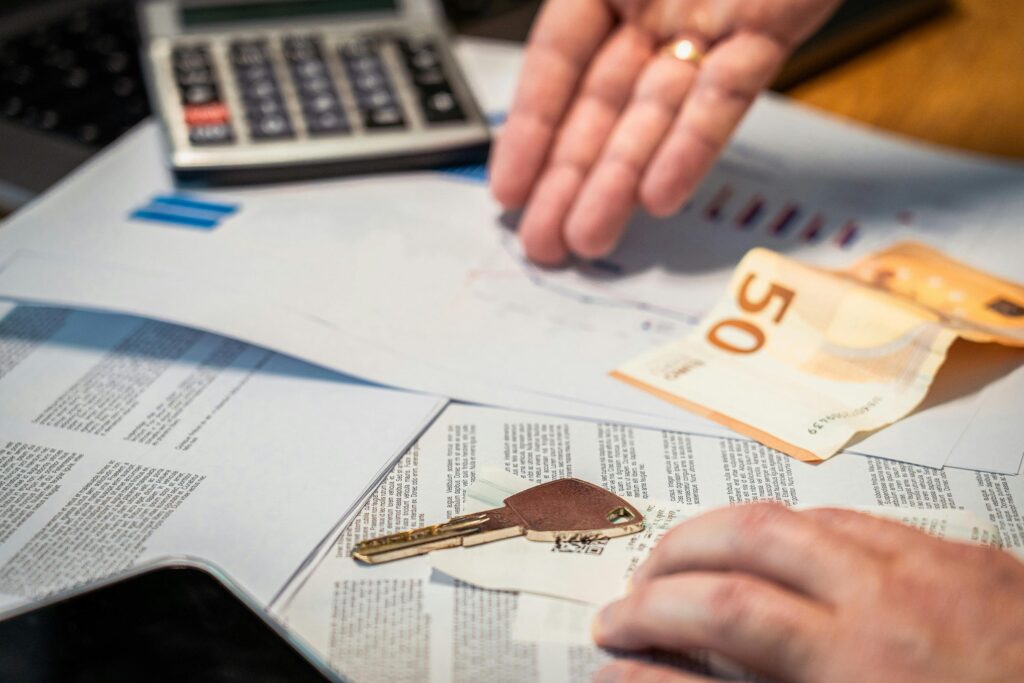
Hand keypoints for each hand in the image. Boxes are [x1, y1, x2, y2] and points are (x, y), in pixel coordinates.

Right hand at [489, 0, 841, 264]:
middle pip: (599, 109)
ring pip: (654, 117)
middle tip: (544, 241)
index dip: (527, 131)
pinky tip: (661, 193)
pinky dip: (693, 144)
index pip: (554, 65)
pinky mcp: (769, 33)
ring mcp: (706, 26)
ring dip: (619, 180)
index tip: (507, 190)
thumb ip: (576, 5)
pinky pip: (725, 97)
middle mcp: (650, 7)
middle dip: (567, 178)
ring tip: (589, 238)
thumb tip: (540, 62)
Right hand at [591, 503, 1023, 682]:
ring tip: (689, 563)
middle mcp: (887, 605)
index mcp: (859, 668)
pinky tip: (781, 553)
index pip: (721, 617)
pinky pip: (858, 521)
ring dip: (725, 537)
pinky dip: (798, 533)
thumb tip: (667, 680)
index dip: (649, 625)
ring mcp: (928, 572)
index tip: (613, 642)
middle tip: (636, 595)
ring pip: (794, 520)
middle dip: (671, 564)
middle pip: (744, 547)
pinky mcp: (965, 559)